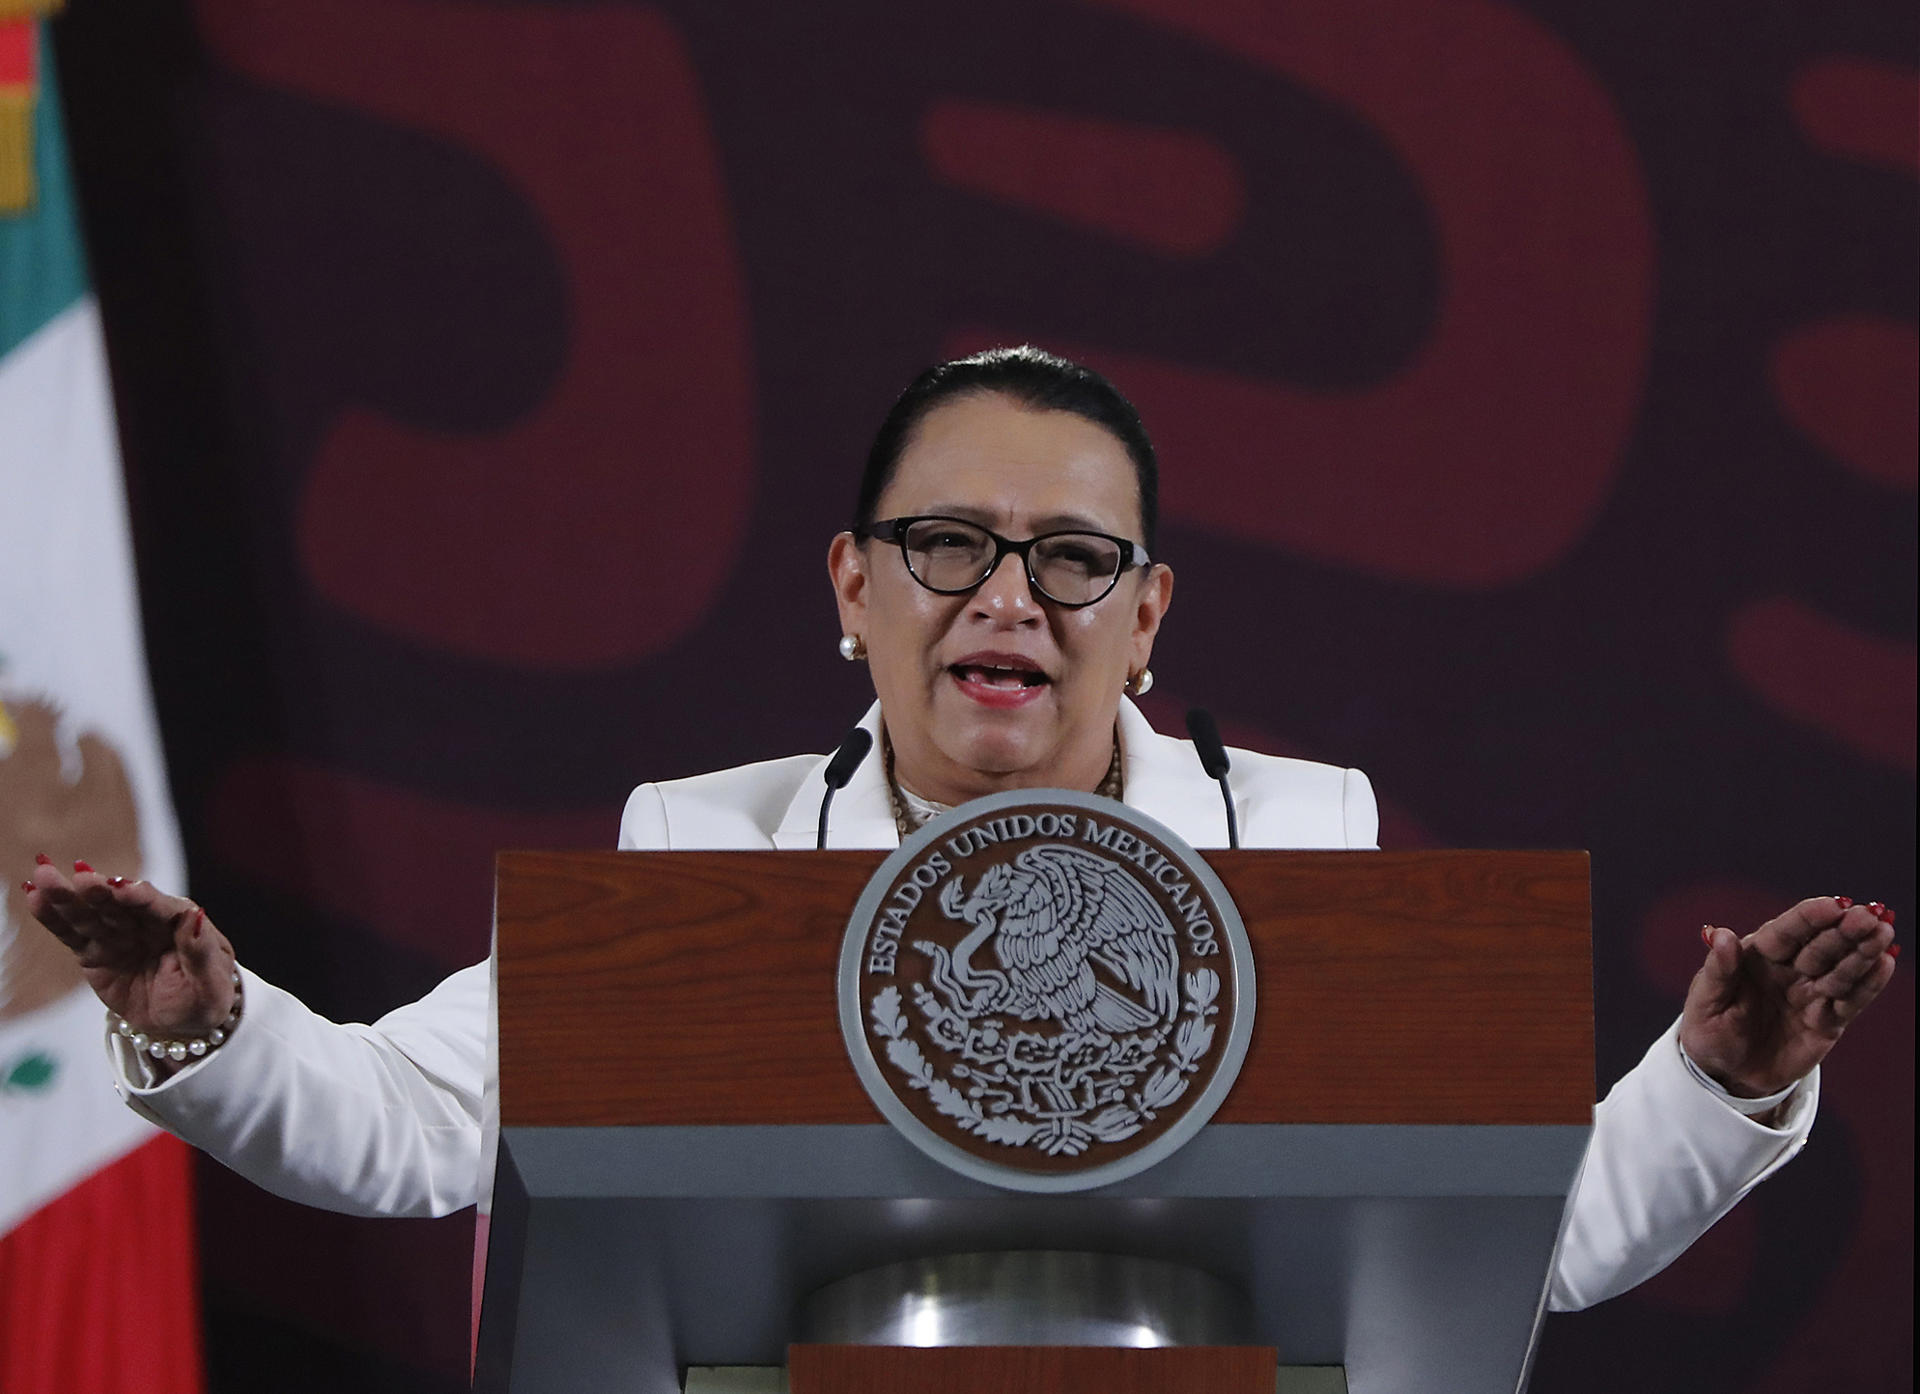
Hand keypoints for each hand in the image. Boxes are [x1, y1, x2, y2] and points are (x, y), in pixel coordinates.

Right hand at [22, 858, 237, 1036]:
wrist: (184, 1023)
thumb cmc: (205, 997)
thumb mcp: (211, 981)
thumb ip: (200, 949)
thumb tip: (196, 915)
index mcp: (181, 922)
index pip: (161, 907)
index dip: (142, 898)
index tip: (122, 889)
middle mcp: (147, 923)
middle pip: (120, 905)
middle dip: (101, 890)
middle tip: (81, 876)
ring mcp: (119, 937)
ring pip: (91, 916)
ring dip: (68, 898)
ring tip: (44, 878)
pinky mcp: (96, 953)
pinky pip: (74, 935)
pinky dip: (54, 919)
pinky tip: (36, 898)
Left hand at [1680, 895, 1896, 1097]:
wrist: (1727, 1073)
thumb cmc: (1709, 1030)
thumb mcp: (1705, 1002)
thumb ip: (1718, 970)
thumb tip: (1721, 933)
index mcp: (1756, 955)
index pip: (1785, 931)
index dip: (1809, 917)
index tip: (1833, 905)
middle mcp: (1788, 969)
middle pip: (1820, 946)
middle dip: (1844, 930)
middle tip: (1870, 916)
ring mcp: (1810, 994)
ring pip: (1841, 969)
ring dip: (1863, 952)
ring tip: (1883, 933)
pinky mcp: (1827, 1021)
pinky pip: (1850, 1001)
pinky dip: (1868, 984)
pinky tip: (1884, 964)